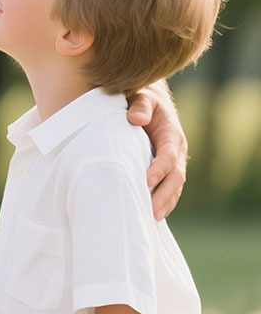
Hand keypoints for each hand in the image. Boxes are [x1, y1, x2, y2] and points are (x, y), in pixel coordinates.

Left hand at [127, 81, 187, 220]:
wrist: (148, 101)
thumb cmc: (141, 98)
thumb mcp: (142, 96)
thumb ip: (140, 106)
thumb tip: (136, 119)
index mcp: (172, 134)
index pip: (168, 156)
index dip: (160, 169)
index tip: (147, 181)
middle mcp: (177, 151)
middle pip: (176, 177)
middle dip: (165, 195)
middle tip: (152, 211)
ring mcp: (174, 161)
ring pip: (174, 186)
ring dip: (166, 203)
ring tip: (152, 217)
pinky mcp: (167, 168)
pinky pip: (169, 187)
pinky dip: (163, 201)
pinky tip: (151, 213)